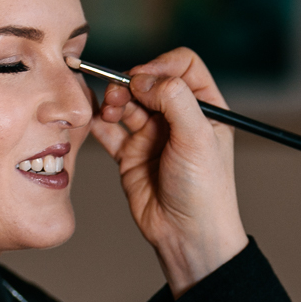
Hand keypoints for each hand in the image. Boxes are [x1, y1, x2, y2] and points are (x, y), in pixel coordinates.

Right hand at [87, 48, 247, 295]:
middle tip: (119, 94)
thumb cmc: (205, 191)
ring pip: (126, 101)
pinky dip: (98, 120)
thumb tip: (143, 77)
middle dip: (130, 82)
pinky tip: (95, 120)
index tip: (145, 78)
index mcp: (205, 108)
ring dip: (113, 99)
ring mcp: (153, 135)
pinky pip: (109, 128)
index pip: (184, 66)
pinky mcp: (131, 154)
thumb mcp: (198, 137)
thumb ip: (174, 99)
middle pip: (149, 81)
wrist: (187, 236)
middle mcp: (178, 118)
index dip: (162, 65)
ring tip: (109, 109)